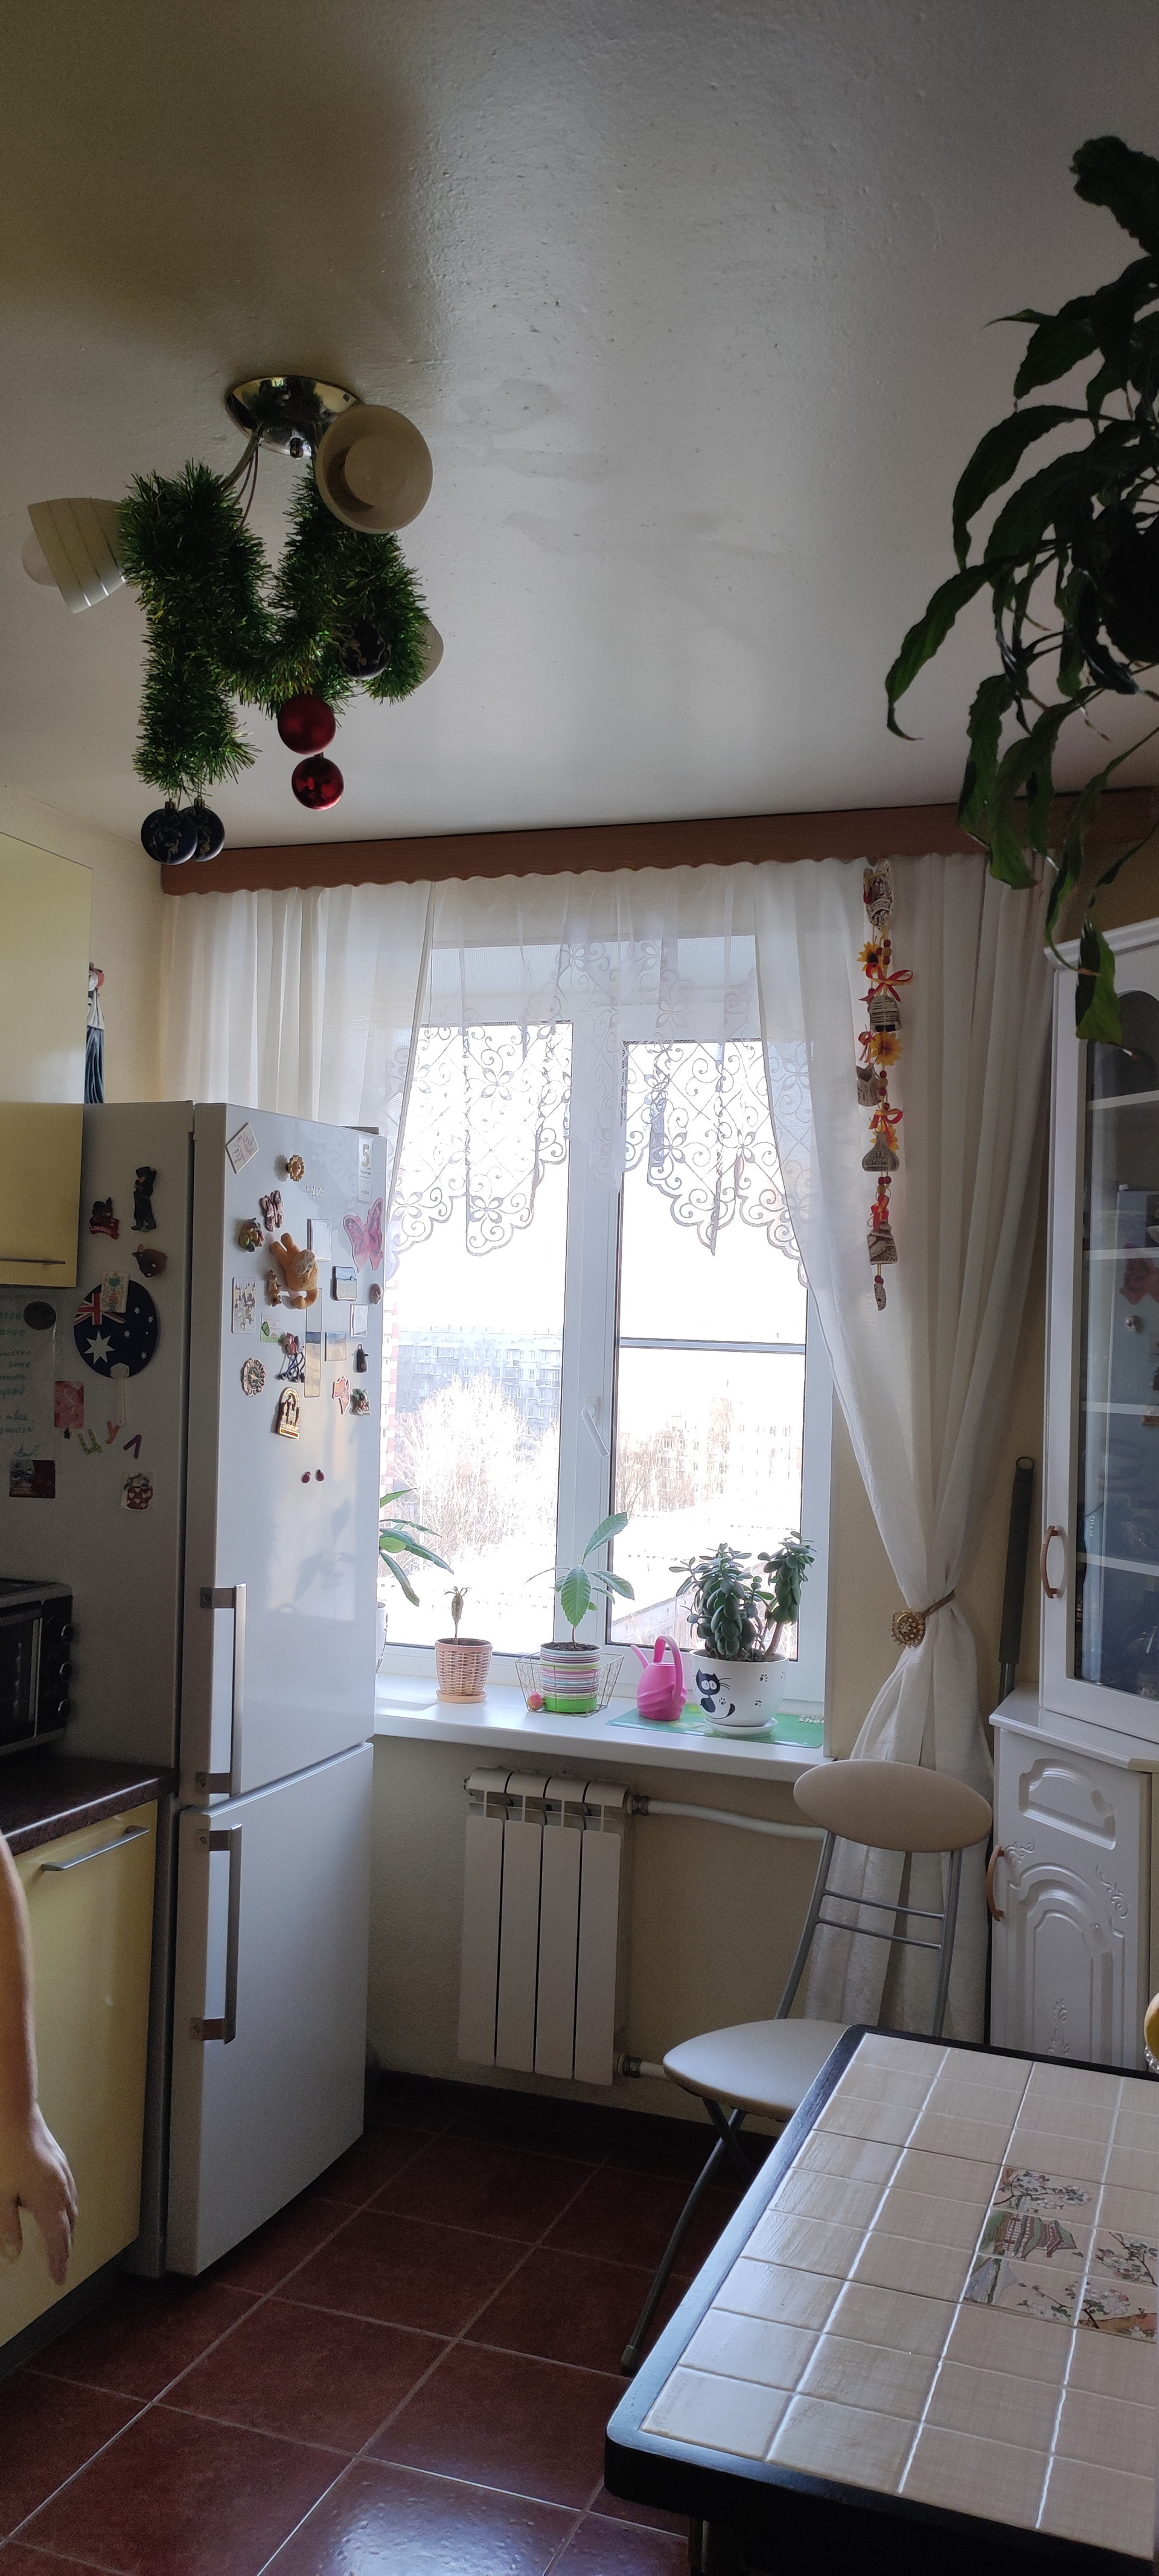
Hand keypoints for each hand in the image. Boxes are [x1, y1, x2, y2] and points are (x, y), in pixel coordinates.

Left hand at [0, 2108, 76, 2284]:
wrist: (12, 2111)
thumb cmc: (4, 2151)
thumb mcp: (0, 2197)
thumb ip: (7, 2228)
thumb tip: (13, 2255)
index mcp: (48, 2200)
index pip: (58, 2240)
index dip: (59, 2261)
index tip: (58, 2279)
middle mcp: (61, 2186)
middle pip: (69, 2225)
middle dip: (65, 2246)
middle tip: (60, 2264)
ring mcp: (62, 2170)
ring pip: (71, 2206)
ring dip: (66, 2226)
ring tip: (60, 2239)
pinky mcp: (57, 2158)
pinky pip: (67, 2190)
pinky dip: (64, 2206)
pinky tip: (54, 2204)